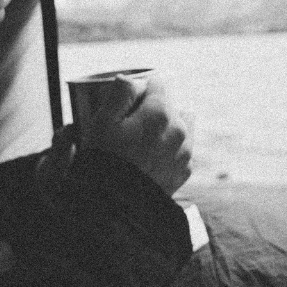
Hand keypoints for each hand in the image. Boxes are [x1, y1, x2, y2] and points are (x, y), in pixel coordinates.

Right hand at [80, 75, 192, 195]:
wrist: (116, 207)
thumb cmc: (105, 162)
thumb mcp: (102, 122)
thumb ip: (119, 93)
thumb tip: (130, 78)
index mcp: (160, 113)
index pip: (158, 83)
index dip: (139, 88)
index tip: (125, 101)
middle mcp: (179, 130)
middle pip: (170, 105)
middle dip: (152, 108)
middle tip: (128, 123)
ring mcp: (184, 153)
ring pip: (181, 126)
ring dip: (165, 127)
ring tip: (142, 140)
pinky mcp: (184, 172)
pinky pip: (180, 150)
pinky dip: (169, 149)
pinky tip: (149, 158)